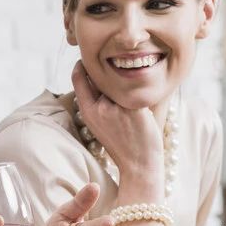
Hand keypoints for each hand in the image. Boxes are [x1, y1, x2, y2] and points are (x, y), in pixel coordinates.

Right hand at [71, 61, 163, 185]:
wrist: (139, 164)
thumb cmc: (121, 143)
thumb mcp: (98, 124)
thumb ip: (95, 101)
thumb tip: (98, 76)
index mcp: (88, 112)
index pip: (78, 78)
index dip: (83, 66)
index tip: (88, 61)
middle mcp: (100, 107)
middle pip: (102, 77)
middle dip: (109, 76)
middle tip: (117, 80)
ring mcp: (118, 107)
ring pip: (123, 83)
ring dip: (129, 86)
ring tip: (135, 106)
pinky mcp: (137, 107)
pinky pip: (139, 89)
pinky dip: (143, 93)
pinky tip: (147, 107)